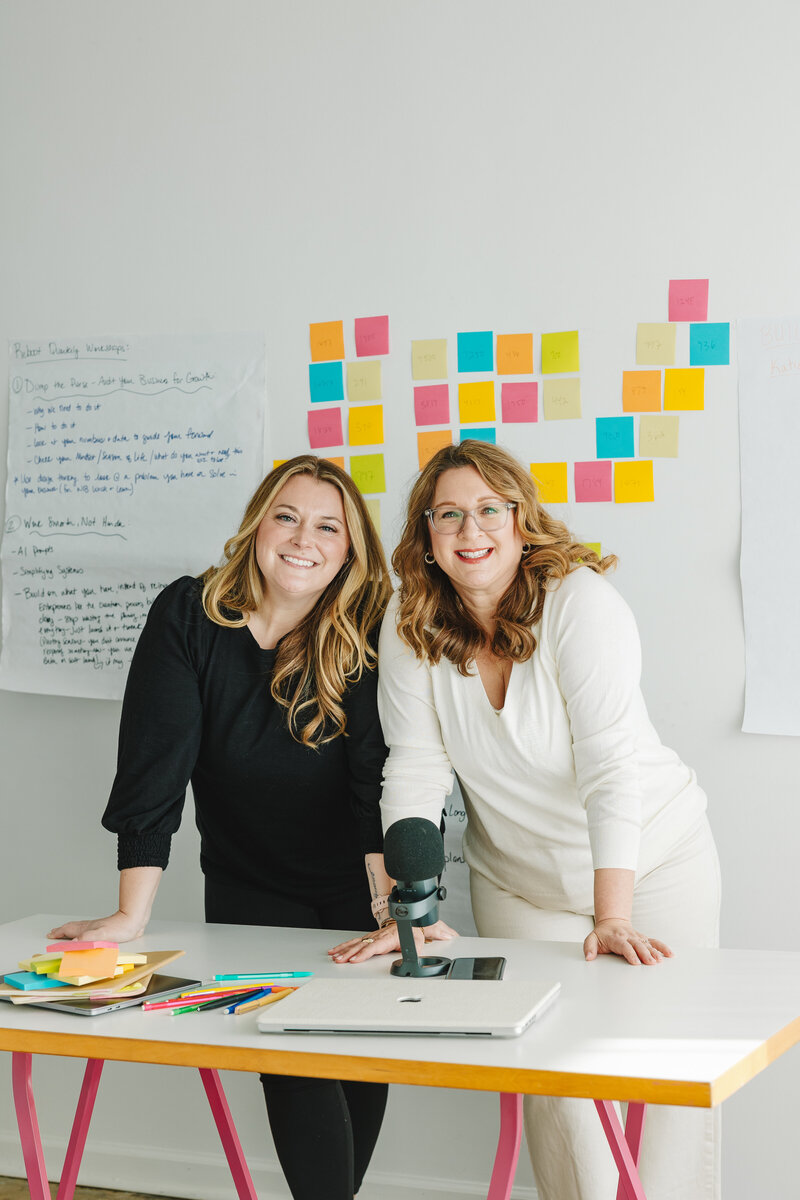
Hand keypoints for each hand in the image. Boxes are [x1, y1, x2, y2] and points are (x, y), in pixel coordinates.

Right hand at [46, 911, 147, 943]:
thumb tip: (72, 942)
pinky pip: (88, 930)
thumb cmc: (120, 927)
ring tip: (65, 932)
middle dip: (62, 930)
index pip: (69, 929)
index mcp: (87, 928)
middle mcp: (90, 927)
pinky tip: (86, 934)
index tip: (50, 935)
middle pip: (72, 927)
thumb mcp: (102, 935)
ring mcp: (97, 927)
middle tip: (53, 932)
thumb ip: (87, 938)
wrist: (134, 920)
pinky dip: (81, 932)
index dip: (59, 933)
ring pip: (79, 927)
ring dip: (70, 930)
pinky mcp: (104, 929)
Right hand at [328, 919, 458, 963]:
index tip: (355, 958)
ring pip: (357, 943)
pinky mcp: (371, 939)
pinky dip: (344, 946)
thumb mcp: (428, 927)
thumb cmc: (417, 923)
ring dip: (344, 950)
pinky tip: (335, 951)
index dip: (366, 952)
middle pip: (363, 945)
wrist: (409, 912)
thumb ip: (438, 932)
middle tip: (340, 960)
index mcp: (393, 935)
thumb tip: (449, 936)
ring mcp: (374, 936)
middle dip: (350, 953)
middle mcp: (381, 935)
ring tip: (334, 957)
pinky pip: (355, 942)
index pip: (377, 945)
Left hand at [584, 918, 672, 965]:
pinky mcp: (643, 938)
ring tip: (660, 961)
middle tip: (651, 963)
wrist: (612, 922)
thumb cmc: (602, 934)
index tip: (635, 962)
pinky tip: (670, 954)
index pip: (624, 946)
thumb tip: (589, 957)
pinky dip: (662, 947)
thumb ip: (589, 948)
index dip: (630, 954)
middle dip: (645, 954)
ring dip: (654, 952)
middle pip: (638, 945)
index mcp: (616, 938)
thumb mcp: (592, 939)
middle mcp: (628, 937)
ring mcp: (637, 937)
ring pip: (647, 944)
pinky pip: (654, 942)